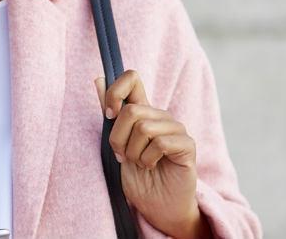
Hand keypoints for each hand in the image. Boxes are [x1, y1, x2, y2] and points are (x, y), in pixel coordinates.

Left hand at [95, 71, 209, 238]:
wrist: (157, 208)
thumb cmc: (139, 178)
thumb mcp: (117, 144)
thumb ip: (111, 113)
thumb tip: (99, 78)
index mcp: (143, 111)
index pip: (132, 78)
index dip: (115, 92)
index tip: (108, 115)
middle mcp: (160, 116)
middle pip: (131, 111)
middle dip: (118, 139)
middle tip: (123, 156)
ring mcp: (176, 129)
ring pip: (144, 128)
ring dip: (134, 153)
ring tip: (140, 164)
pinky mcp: (187, 145)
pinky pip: (160, 143)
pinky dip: (148, 159)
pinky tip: (153, 167)